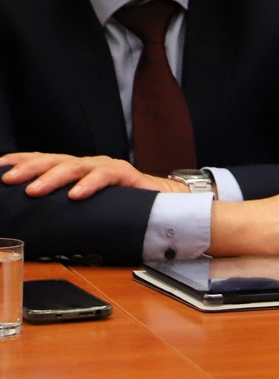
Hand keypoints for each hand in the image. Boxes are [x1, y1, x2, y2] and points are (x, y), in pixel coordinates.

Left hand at [0, 152, 181, 198]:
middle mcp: (88, 164)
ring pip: (75, 166)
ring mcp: (106, 168)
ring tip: (35, 190)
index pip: (43, 160)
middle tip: (9, 179)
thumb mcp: (87, 206)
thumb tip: (32, 219)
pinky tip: (76, 194)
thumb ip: (65, 207)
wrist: (163, 203)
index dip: (20, 161)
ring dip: (52, 177)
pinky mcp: (127, 175)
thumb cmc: (121, 205)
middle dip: (29, 168)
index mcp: (75, 170)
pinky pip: (106, 176)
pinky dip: (89, 185)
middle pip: (54, 160)